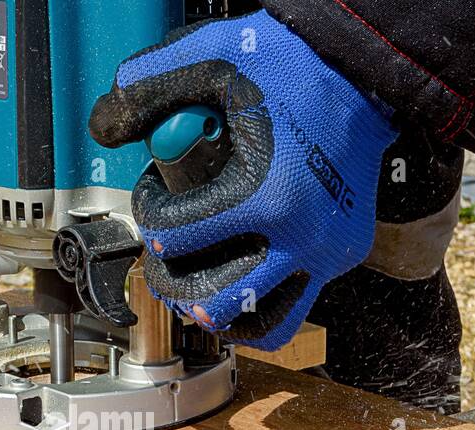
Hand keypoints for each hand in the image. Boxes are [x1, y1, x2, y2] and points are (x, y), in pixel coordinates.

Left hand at [90, 11, 397, 349]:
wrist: (368, 75)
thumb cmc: (296, 66)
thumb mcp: (216, 58)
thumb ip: (152, 87)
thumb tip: (106, 127)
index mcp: (266, 196)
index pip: (175, 237)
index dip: (148, 215)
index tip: (153, 197)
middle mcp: (300, 237)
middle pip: (209, 301)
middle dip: (171, 281)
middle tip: (164, 254)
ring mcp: (325, 253)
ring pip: (257, 326)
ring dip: (214, 312)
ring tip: (195, 286)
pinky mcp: (343, 257)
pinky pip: (293, 310)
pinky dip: (256, 313)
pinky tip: (235, 291)